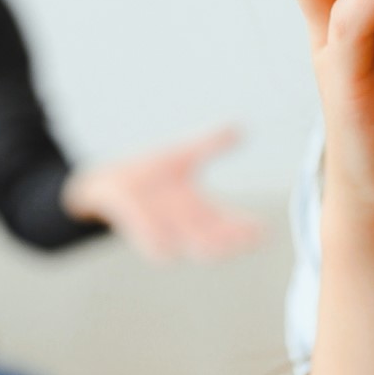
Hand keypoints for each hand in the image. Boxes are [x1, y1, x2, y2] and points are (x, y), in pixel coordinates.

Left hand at [61, 125, 263, 262]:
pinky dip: (158, 241)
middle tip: (246, 238)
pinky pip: (150, 241)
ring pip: (184, 247)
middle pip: (212, 240)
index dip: (246, 229)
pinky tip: (169, 244)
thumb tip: (240, 128)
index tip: (265, 230)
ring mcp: (161, 228)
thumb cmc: (149, 174)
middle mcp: (183, 225)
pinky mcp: (137, 227)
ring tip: (214, 245)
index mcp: (198, 211)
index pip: (228, 223)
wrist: (108, 181)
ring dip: (197, 246)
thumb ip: (211, 145)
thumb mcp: (183, 156)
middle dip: (229, 240)